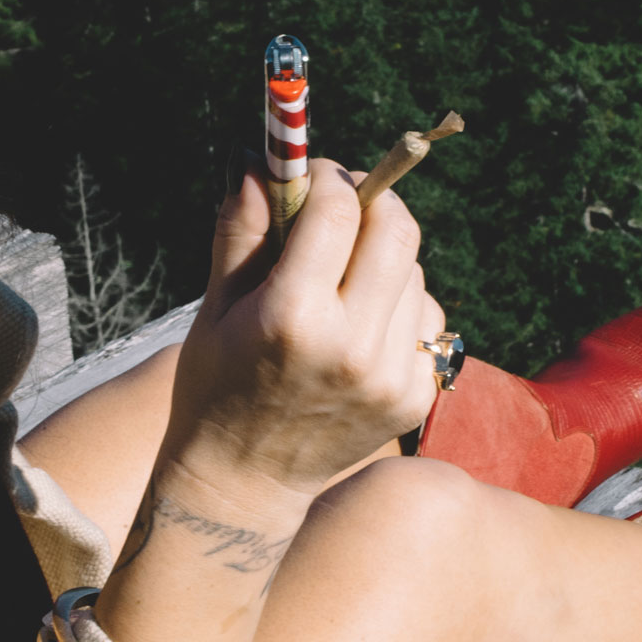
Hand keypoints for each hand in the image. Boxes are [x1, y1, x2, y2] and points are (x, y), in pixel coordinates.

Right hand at [159, 159, 444, 502]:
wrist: (244, 482)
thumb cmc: (216, 383)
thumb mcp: (215, 305)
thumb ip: (241, 227)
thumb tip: (261, 158)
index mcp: (292, 318)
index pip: (339, 210)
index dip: (328, 177)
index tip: (312, 176)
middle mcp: (352, 347)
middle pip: (397, 231)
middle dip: (373, 201)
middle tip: (343, 205)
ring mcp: (392, 377)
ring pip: (415, 271)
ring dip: (383, 255)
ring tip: (340, 278)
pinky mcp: (417, 397)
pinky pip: (427, 317)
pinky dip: (399, 304)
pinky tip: (360, 324)